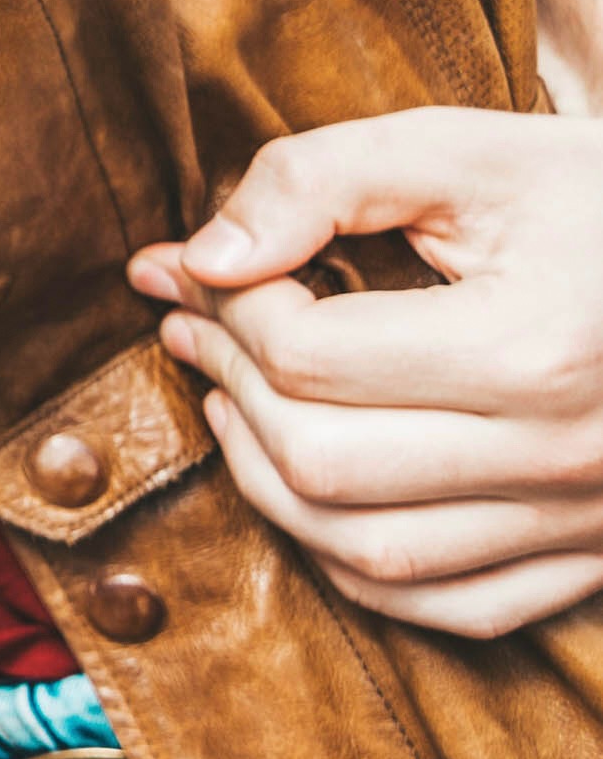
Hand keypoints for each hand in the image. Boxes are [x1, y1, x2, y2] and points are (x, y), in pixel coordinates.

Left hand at [133, 109, 602, 637]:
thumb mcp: (470, 152)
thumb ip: (320, 180)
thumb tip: (196, 260)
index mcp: (534, 347)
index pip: (309, 356)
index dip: (227, 307)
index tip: (203, 267)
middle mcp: (563, 454)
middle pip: (321, 462)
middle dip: (230, 388)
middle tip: (200, 327)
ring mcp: (585, 519)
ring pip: (365, 551)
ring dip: (266, 482)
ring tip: (234, 403)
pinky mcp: (596, 557)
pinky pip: (445, 606)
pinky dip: (352, 562)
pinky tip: (314, 489)